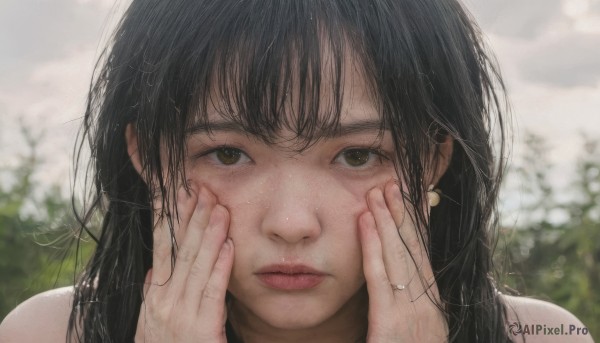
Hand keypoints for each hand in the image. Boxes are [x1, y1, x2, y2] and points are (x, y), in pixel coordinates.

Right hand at [135, 184, 233, 342]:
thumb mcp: (152, 322)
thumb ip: (156, 294)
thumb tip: (156, 268)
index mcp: (153, 295)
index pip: (163, 247)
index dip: (172, 218)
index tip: (181, 193)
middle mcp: (163, 301)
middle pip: (180, 250)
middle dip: (192, 217)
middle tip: (203, 189)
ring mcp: (180, 315)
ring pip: (196, 265)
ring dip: (209, 234)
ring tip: (219, 208)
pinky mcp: (201, 331)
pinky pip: (213, 292)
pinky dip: (220, 267)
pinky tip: (229, 246)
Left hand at [359, 181, 447, 341]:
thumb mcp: (413, 338)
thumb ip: (406, 316)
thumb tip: (398, 291)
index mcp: (433, 311)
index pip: (422, 260)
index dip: (415, 229)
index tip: (408, 201)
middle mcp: (428, 307)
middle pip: (413, 252)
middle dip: (403, 215)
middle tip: (393, 183)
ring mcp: (414, 315)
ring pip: (398, 256)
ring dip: (388, 220)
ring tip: (379, 191)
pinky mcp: (392, 325)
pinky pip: (381, 277)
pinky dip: (373, 245)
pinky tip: (365, 220)